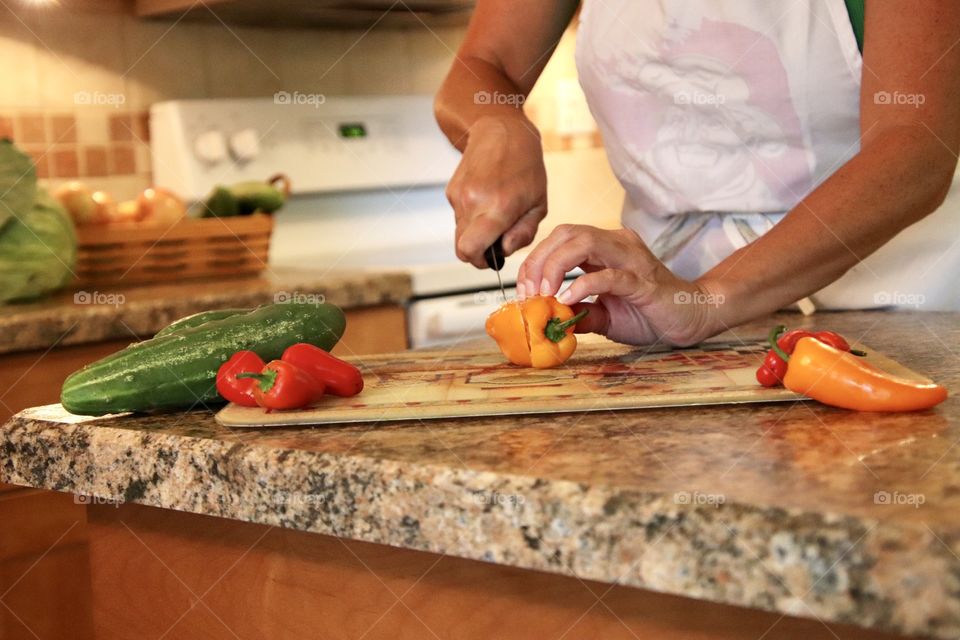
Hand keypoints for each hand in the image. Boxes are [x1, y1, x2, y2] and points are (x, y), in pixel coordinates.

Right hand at [446, 116, 546, 267]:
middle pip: (461, 247)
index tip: (491, 258)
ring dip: (475, 231)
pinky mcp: (451, 190)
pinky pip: (458, 216)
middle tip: (494, 241)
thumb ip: (523, 234)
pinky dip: (470, 216)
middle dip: (477, 251)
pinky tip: (485, 198)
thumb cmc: (526, 166)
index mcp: (498, 208)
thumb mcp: (539, 204)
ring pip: (459, 232)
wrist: (500, 130)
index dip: (480, 261)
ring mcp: (459, 196)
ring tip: (494, 212)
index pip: (471, 250)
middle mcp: (473, 202)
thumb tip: (504, 251)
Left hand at [516, 225, 722, 345]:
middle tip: (528, 291)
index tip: (523, 289)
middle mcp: (618, 244)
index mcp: (605, 248)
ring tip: (544, 293)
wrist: (691, 317)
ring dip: (555, 266)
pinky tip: (567, 299)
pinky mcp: (644, 281)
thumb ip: (576, 313)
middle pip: (567, 233)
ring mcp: (632, 259)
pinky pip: (609, 275)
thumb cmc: (648, 313)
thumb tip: (545, 318)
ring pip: (584, 243)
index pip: (561, 238)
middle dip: (539, 260)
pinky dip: (583, 284)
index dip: (536, 260)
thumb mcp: (602, 315)